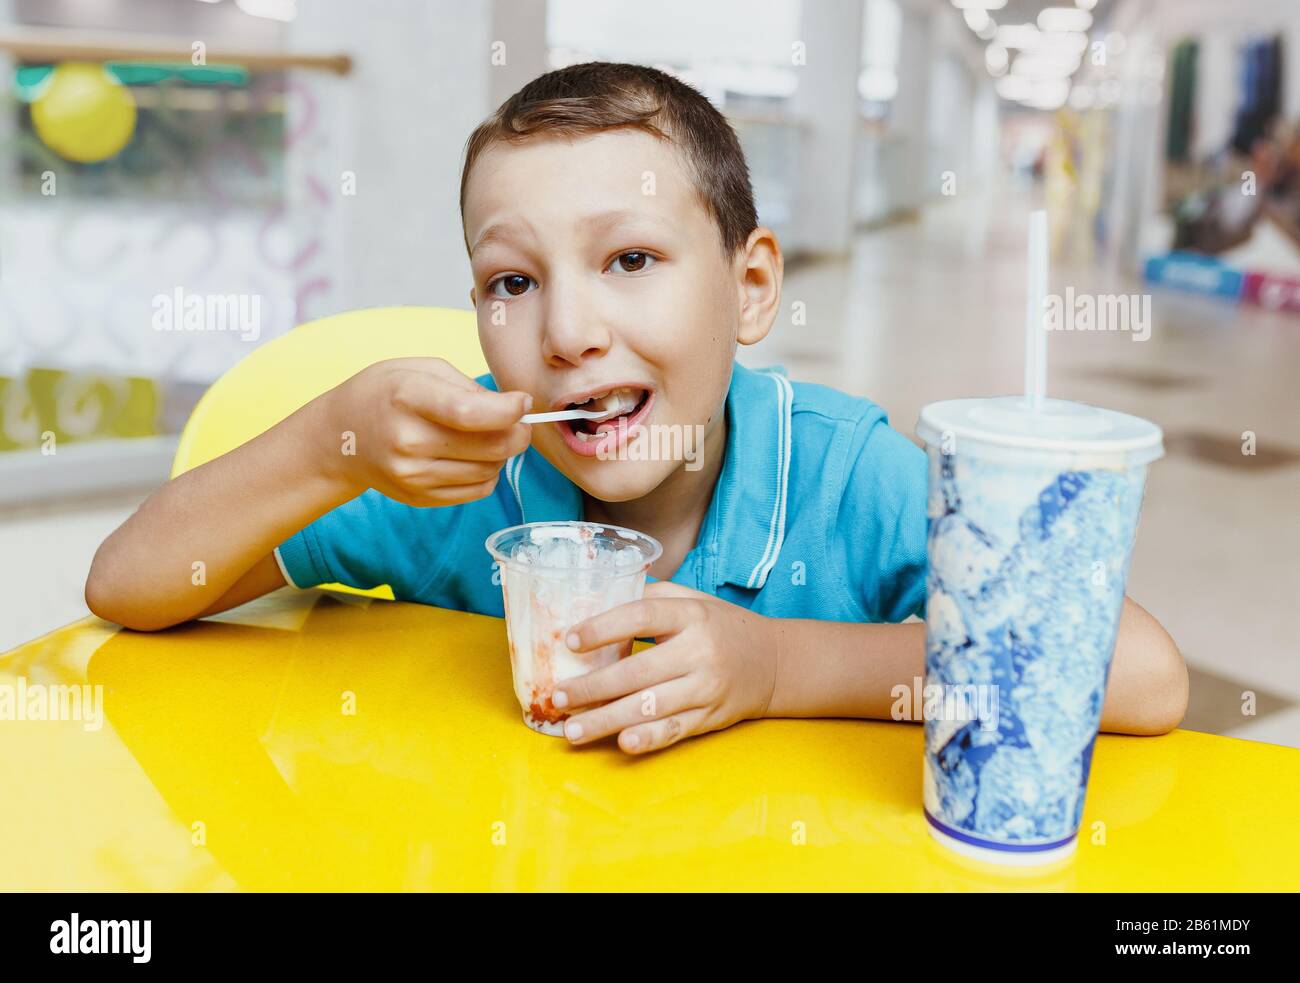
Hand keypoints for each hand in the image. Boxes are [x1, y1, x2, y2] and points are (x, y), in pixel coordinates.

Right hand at [321, 357, 531, 506]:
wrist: (341, 437)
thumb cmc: (386, 393)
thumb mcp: (421, 369)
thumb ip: (468, 387)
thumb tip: (513, 410)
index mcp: (408, 398)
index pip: (470, 414)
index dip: (509, 411)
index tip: (522, 402)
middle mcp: (408, 441)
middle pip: (491, 448)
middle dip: (519, 434)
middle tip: (518, 422)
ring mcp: (412, 475)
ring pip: (490, 472)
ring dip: (502, 455)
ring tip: (487, 436)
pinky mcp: (419, 497)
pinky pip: (477, 491)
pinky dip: (487, 474)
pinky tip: (473, 457)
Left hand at [554, 582, 778, 753]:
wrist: (773, 662)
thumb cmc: (719, 626)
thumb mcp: (692, 600)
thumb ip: (650, 598)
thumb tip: (596, 596)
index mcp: (691, 616)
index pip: (642, 617)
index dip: (603, 628)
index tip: (570, 640)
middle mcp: (699, 652)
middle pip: (638, 671)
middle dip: (592, 687)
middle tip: (559, 696)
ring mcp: (706, 688)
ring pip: (650, 707)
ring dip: (606, 720)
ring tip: (572, 730)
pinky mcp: (709, 718)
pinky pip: (674, 730)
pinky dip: (648, 739)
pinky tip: (621, 743)